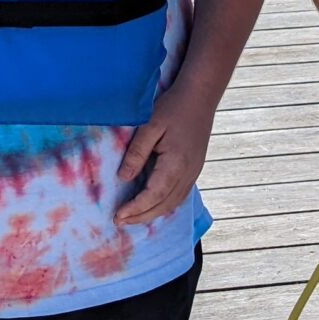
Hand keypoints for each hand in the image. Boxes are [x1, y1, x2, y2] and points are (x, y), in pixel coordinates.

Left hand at [114, 89, 216, 225]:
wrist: (200, 97)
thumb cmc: (173, 107)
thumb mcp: (149, 126)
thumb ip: (137, 153)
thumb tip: (124, 178)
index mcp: (175, 164)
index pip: (153, 195)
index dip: (135, 209)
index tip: (117, 216)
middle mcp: (187, 173)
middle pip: (163, 205)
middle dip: (141, 217)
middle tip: (119, 222)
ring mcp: (194, 173)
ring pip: (173, 203)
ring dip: (152, 214)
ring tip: (132, 218)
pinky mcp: (195, 169)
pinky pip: (179, 195)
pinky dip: (164, 205)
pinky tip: (152, 205)